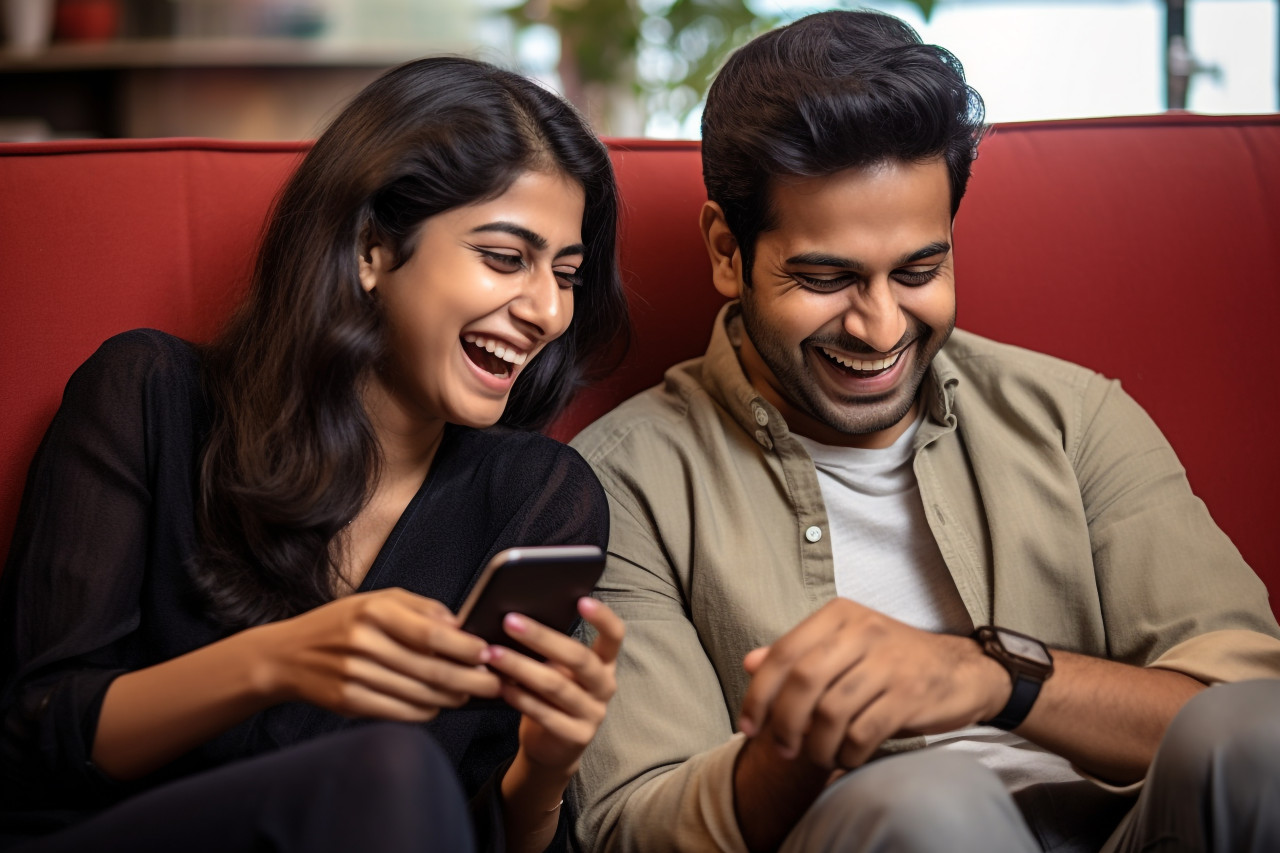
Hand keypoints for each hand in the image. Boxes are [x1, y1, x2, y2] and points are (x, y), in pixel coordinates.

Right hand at [257, 587, 502, 720]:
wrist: (287, 655)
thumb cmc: (342, 623)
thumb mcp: (378, 601)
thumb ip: (422, 609)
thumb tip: (462, 625)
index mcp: (375, 612)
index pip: (432, 633)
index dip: (466, 647)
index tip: (488, 652)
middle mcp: (364, 643)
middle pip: (432, 669)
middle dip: (471, 679)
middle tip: (495, 683)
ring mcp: (355, 675)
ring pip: (421, 694)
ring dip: (453, 697)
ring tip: (470, 692)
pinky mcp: (350, 702)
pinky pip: (402, 712)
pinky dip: (427, 710)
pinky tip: (438, 703)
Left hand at [485, 597, 623, 774]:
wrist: (552, 749)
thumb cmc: (552, 697)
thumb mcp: (558, 670)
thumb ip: (550, 651)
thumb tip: (518, 619)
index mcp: (605, 664)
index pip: (615, 636)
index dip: (603, 617)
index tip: (582, 599)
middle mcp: (605, 687)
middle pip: (579, 657)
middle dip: (542, 637)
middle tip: (510, 622)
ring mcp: (593, 714)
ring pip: (556, 686)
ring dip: (522, 667)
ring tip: (493, 653)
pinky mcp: (576, 737)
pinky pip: (545, 714)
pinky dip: (521, 698)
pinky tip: (500, 686)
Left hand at [738, 599, 1007, 769]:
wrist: (962, 671)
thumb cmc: (892, 662)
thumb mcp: (844, 647)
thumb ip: (798, 655)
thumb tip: (749, 662)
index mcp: (839, 615)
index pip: (783, 653)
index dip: (758, 694)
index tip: (748, 726)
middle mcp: (863, 631)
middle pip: (803, 681)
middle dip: (784, 723)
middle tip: (783, 749)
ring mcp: (889, 662)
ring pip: (831, 711)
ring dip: (816, 745)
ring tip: (818, 756)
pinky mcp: (910, 694)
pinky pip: (864, 731)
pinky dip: (848, 752)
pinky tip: (848, 756)